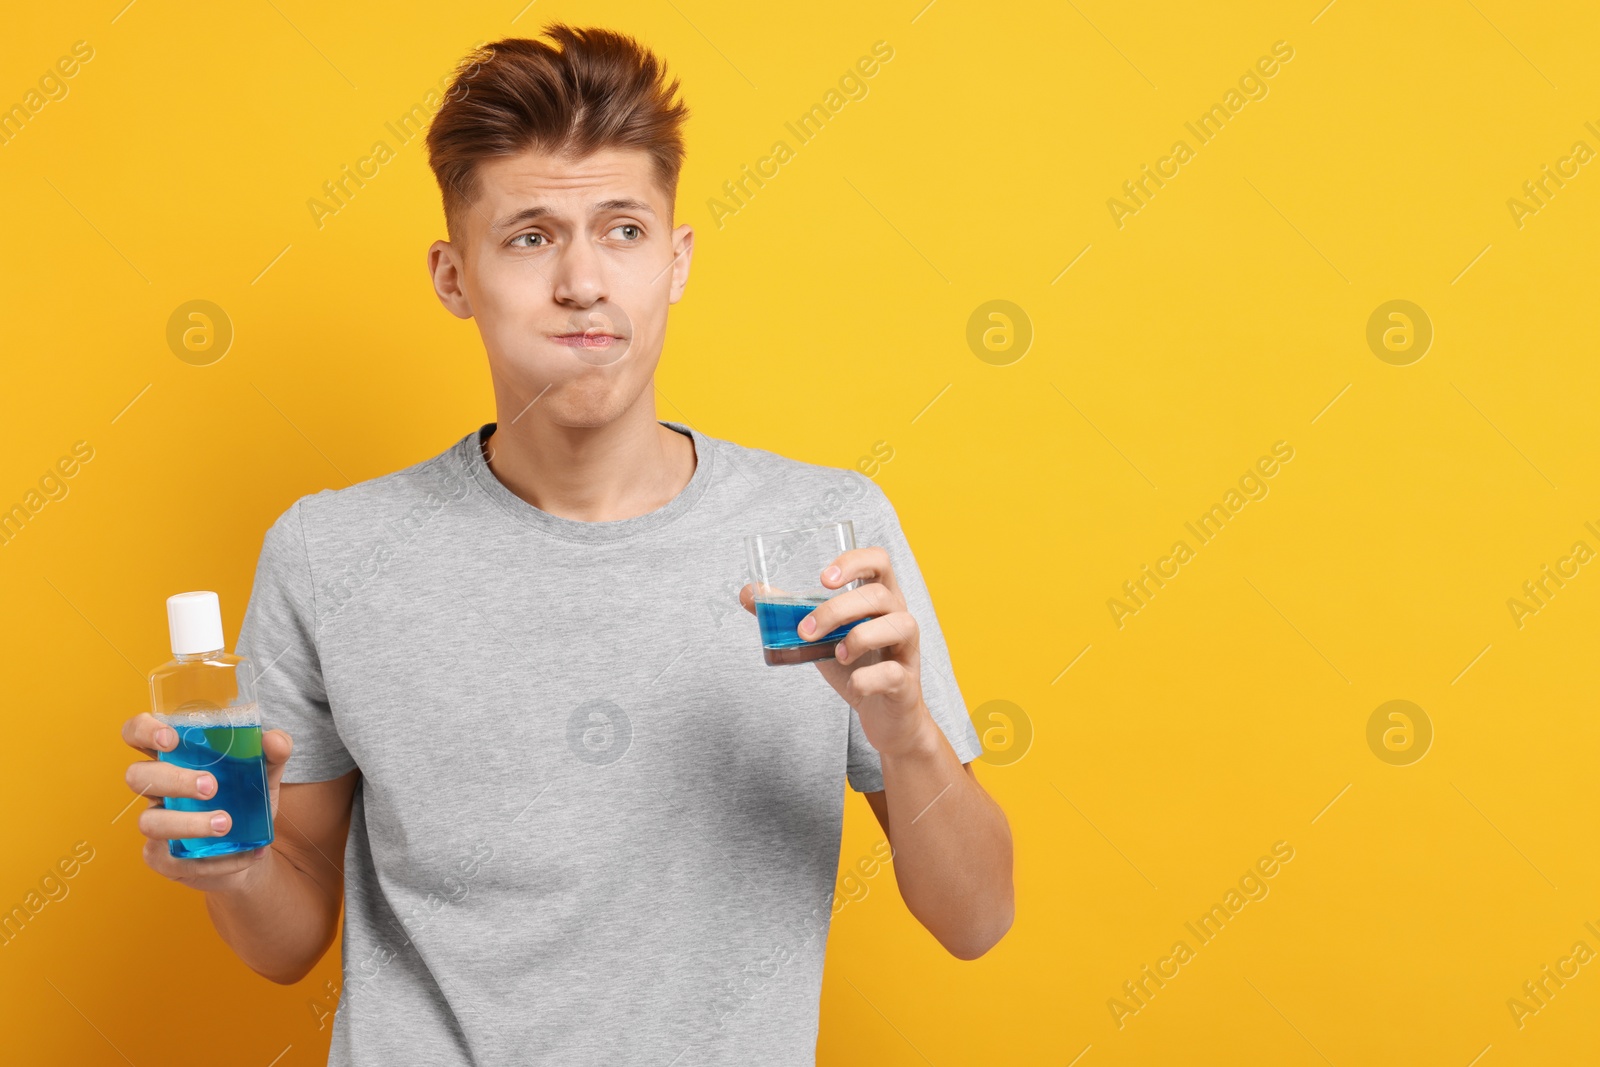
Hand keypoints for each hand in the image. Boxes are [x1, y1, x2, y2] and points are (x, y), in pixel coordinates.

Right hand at [120, 713, 293, 893]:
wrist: (252, 849)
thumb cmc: (247, 802)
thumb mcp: (266, 774)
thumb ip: (274, 752)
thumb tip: (274, 741)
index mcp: (175, 759)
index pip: (137, 734)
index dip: (143, 731)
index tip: (171, 738)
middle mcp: (158, 790)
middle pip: (137, 776)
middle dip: (172, 779)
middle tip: (211, 786)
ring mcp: (156, 823)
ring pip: (149, 822)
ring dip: (188, 823)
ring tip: (226, 824)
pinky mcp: (162, 858)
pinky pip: (173, 860)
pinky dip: (213, 860)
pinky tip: (245, 855)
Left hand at [740, 546, 936, 758]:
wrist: (883, 716)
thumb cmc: (853, 665)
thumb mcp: (820, 637)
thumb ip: (790, 614)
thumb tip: (748, 593)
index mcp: (879, 599)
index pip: (879, 561)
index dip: (854, 562)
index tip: (823, 579)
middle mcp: (898, 617)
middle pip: (879, 595)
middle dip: (837, 610)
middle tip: (806, 631)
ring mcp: (906, 649)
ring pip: (899, 625)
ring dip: (859, 637)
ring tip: (837, 655)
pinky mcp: (906, 682)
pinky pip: (893, 673)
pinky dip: (867, 678)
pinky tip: (853, 683)